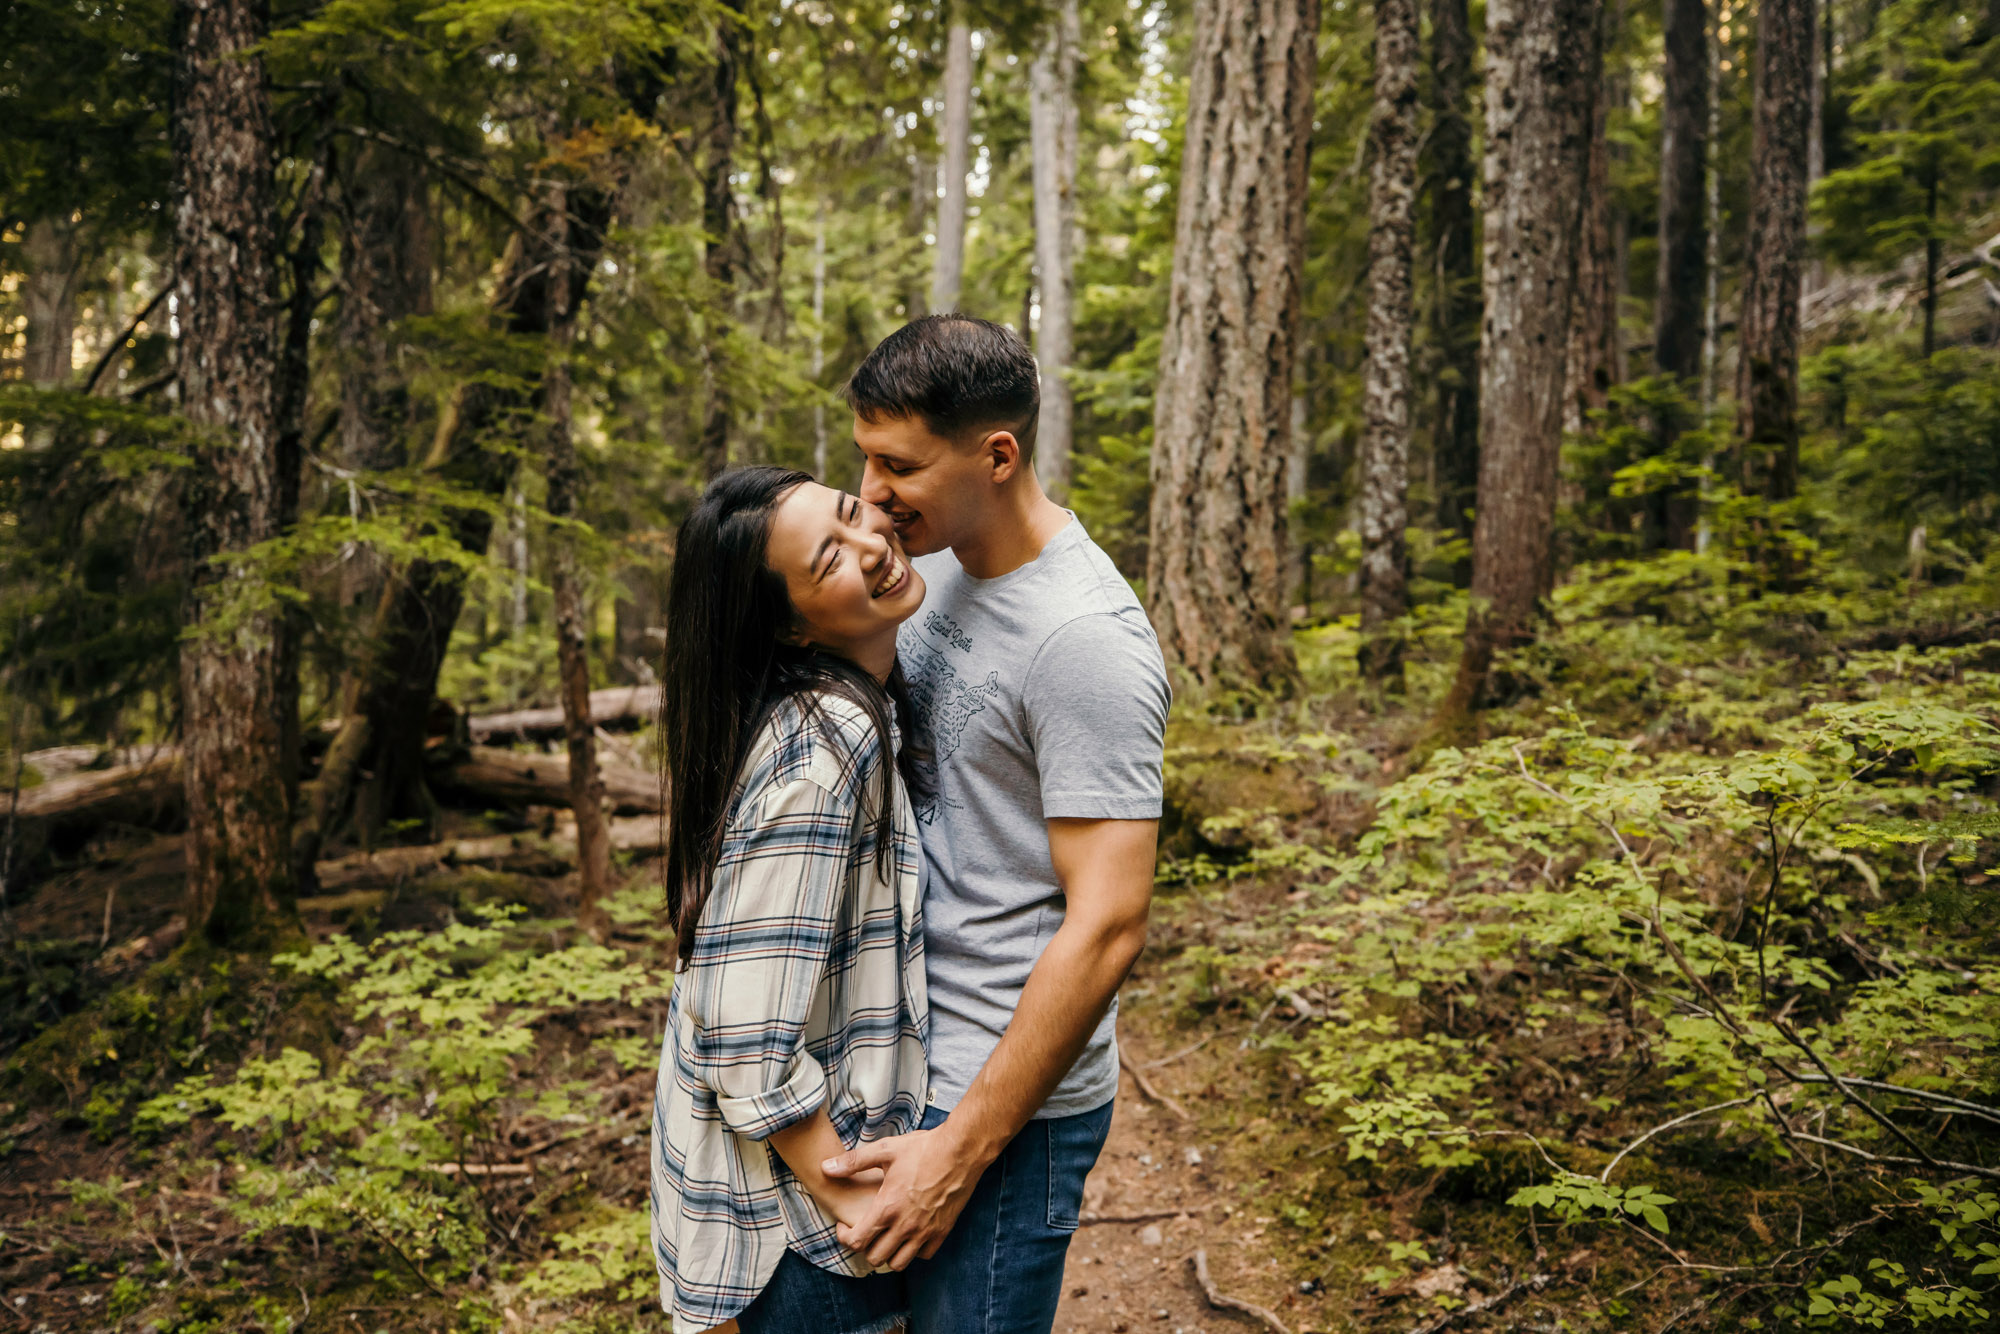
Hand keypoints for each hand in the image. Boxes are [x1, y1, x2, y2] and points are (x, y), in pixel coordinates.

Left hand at [821, 1125, 987, 1270]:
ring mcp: (925, 1231)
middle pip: (875, 1258)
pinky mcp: (942, 1232)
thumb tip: (825, 1167)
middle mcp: (905, 1225)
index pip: (857, 1241)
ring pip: (899, 1263)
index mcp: (887, 1207)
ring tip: (886, 1235)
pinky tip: (910, 1233)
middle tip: (866, 1231)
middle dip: (865, 1247)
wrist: (961, 1151)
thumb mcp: (885, 1150)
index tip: (845, 1226)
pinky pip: (923, 1255)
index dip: (845, 1237)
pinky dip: (914, 1250)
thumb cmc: (923, 1148)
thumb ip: (853, 1162)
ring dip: (889, 1254)